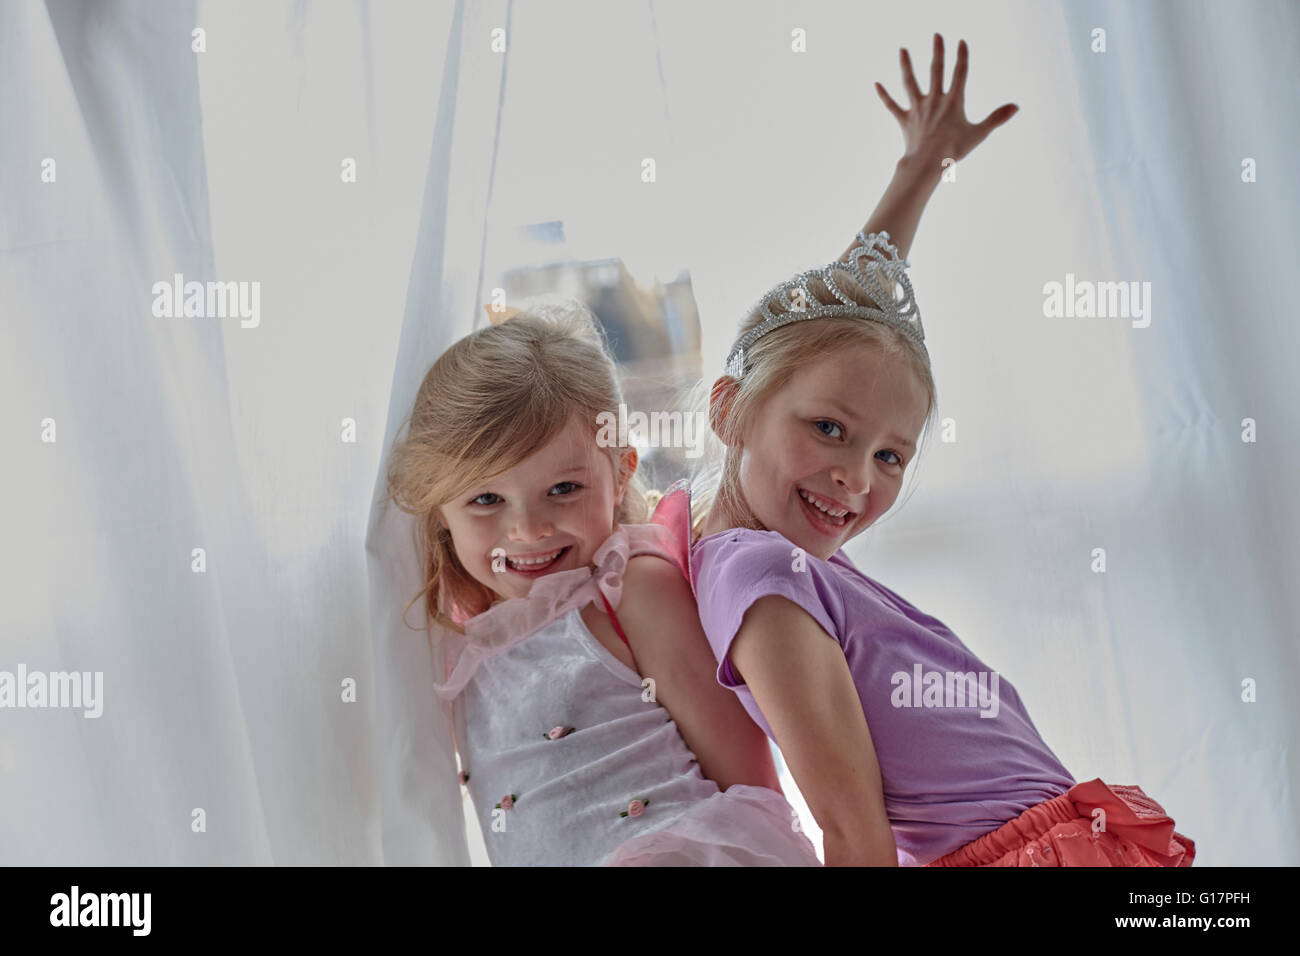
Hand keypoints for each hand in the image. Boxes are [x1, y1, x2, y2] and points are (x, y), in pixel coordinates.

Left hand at [875, 34, 1017, 165]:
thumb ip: (996, 118)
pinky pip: (892, 105)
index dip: (961, 56)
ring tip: (902, 49)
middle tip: (936, 35)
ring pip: (909, 82)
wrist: (927, 163)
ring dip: (906, 64)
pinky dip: (884, 95)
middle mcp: (934, 100)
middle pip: (935, 70)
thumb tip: (1016, 106)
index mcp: (953, 101)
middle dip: (937, 51)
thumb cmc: (954, 151)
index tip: (961, 41)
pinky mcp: (904, 120)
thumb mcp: (979, 133)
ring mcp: (917, 109)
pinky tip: (876, 84)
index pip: (959, 73)